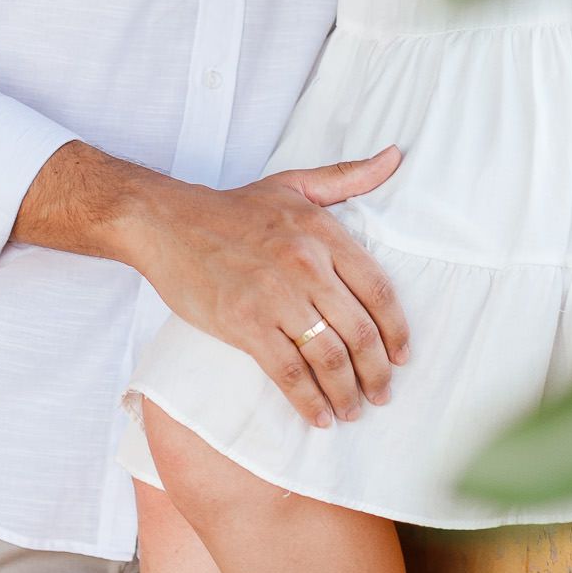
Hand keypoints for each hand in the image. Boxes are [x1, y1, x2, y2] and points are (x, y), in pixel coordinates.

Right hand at [121, 148, 409, 424]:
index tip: (403, 356)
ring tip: (352, 410)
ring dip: (347, 392)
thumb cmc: (235, 208)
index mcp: (323, 233)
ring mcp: (275, 296)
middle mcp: (306, 264)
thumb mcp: (295, 185)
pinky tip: (317, 416)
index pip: (378, 289)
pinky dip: (308, 400)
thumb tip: (395, 156)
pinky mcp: (245, 324)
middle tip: (382, 393)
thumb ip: (348, 176)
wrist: (169, 223)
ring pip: (328, 357)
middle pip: (359, 330)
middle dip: (377, 371)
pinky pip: (288, 372)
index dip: (396, 329)